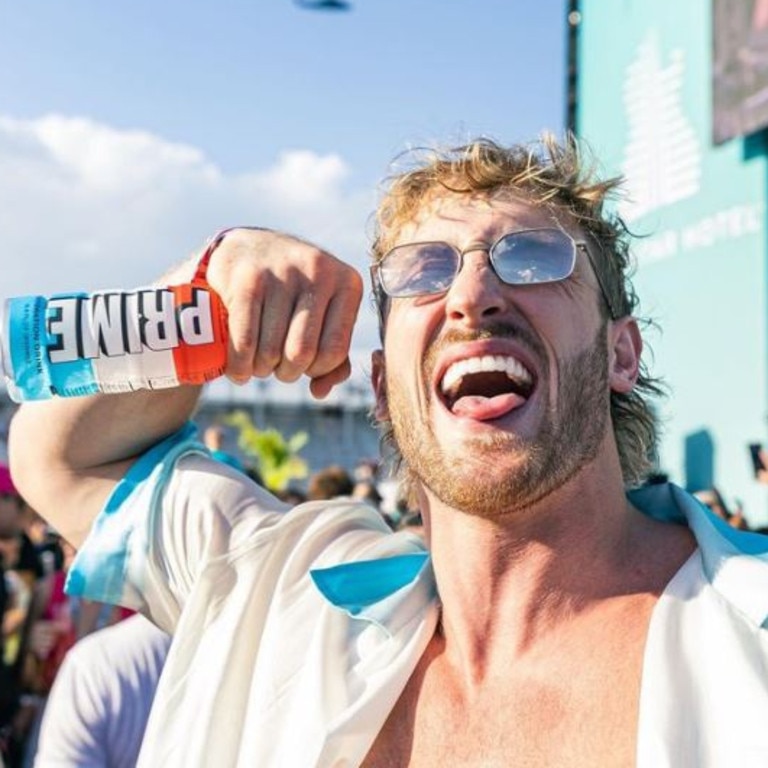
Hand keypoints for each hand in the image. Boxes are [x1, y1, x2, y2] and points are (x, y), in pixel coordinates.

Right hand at [204, 228, 363, 397]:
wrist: (248, 250)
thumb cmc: (294, 296)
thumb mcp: (323, 317)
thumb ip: (333, 359)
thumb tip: (320, 392)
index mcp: (347, 283)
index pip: (334, 351)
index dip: (315, 370)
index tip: (303, 366)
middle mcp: (318, 271)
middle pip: (301, 353)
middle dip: (286, 372)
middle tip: (276, 368)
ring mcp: (281, 272)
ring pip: (271, 351)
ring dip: (261, 370)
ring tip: (258, 364)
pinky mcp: (246, 279)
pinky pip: (244, 340)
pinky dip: (239, 366)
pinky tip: (239, 369)